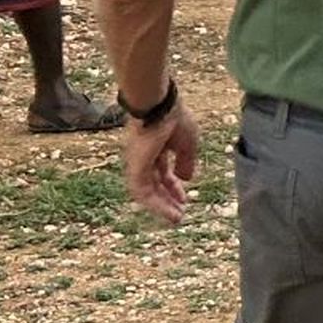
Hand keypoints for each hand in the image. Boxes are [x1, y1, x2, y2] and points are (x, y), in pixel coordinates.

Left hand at [125, 99, 199, 223]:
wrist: (158, 104)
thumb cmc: (173, 116)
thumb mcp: (188, 142)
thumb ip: (187, 160)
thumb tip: (187, 178)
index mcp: (156, 148)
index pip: (163, 172)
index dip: (174, 186)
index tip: (185, 198)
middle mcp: (143, 158)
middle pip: (155, 184)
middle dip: (167, 199)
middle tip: (180, 214)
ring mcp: (137, 163)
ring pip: (147, 192)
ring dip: (162, 206)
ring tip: (176, 218)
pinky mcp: (134, 168)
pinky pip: (143, 192)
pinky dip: (156, 204)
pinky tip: (170, 212)